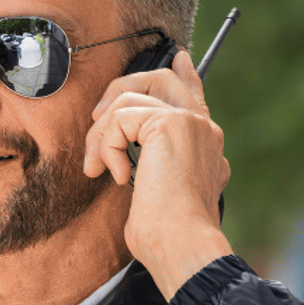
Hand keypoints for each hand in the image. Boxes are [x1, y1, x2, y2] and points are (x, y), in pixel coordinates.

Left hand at [83, 48, 231, 300]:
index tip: (177, 58)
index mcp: (206, 143)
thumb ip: (153, 167)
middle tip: (98, 120)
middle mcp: (204, 127)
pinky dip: (107, 146)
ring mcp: (190, 122)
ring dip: (100, 134)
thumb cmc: (168, 236)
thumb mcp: (158, 194)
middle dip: (120, 90)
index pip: (194, 95)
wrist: (183, 246)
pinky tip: (119, 177)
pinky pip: (120, 117)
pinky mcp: (170, 123)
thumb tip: (128, 163)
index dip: (184, 74)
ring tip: (98, 168)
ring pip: (129, 97)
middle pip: (160, 79)